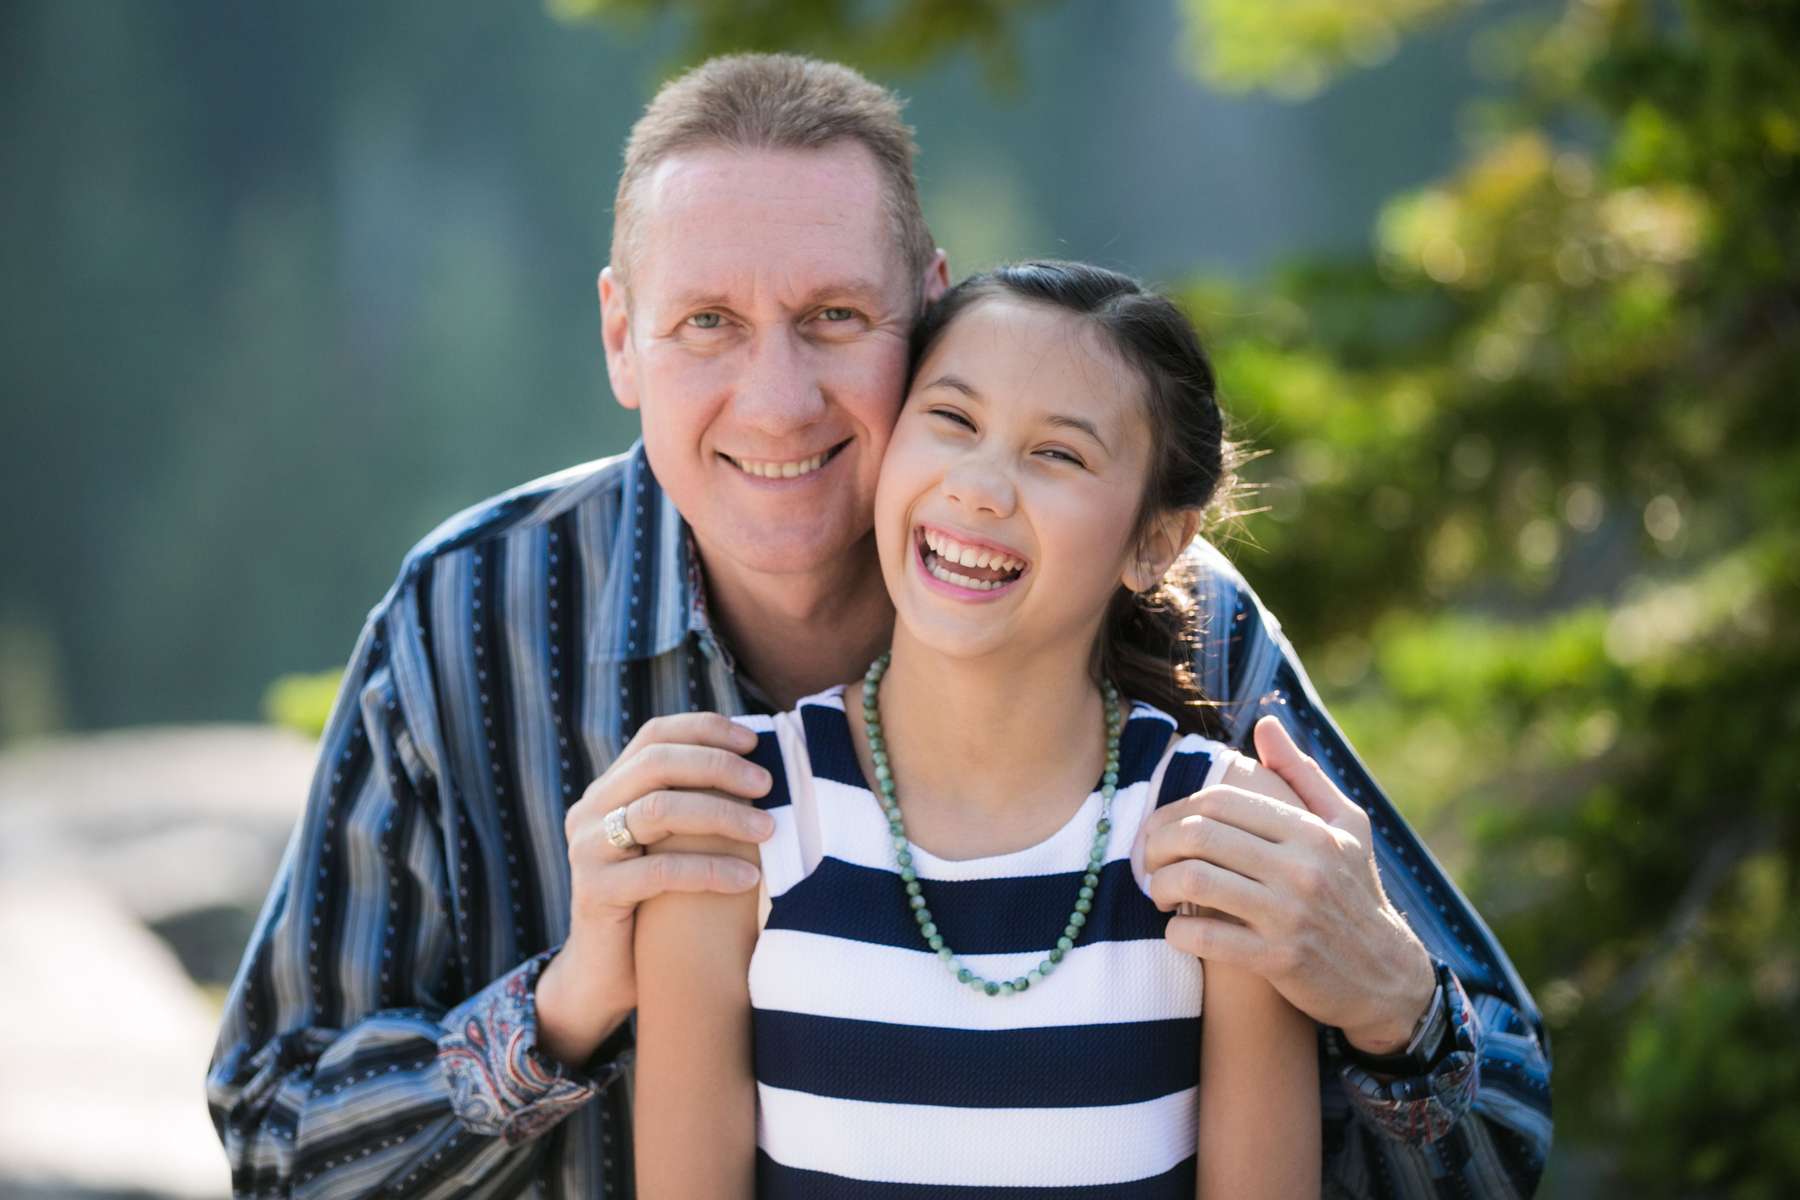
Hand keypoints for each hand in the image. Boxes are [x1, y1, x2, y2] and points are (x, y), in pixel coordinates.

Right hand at [536, 713, 773, 1066]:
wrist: (607, 976)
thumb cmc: (658, 904)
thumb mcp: (675, 845)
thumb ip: (696, 805)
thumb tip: (764, 770)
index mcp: (609, 788)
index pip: (655, 735)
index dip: (705, 729)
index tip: (754, 740)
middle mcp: (590, 810)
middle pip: (656, 763)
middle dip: (718, 767)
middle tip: (766, 784)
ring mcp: (587, 851)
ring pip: (657, 809)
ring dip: (720, 814)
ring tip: (767, 829)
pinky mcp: (595, 893)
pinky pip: (659, 871)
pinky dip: (710, 870)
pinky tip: (748, 879)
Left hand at [1144, 717, 1435, 1055]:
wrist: (1387, 976)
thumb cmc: (1356, 890)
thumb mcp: (1346, 825)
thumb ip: (1300, 773)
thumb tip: (1265, 723)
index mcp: (1311, 830)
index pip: (1219, 800)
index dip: (1174, 810)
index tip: (1160, 829)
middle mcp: (1303, 868)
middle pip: (1199, 835)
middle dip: (1156, 846)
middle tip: (1148, 860)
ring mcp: (1291, 915)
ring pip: (1196, 881)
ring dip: (1160, 886)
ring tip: (1158, 893)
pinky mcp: (1280, 960)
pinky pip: (1206, 938)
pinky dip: (1177, 933)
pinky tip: (1177, 931)